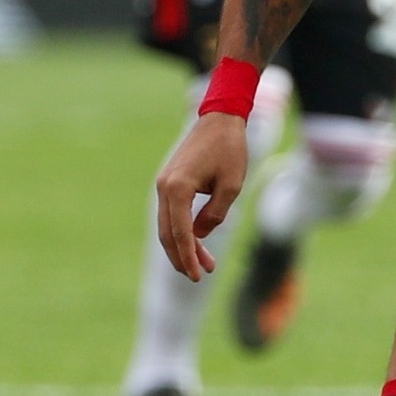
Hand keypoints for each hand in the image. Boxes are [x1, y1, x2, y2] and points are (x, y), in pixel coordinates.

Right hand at [154, 113, 248, 279]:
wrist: (220, 119)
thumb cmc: (230, 150)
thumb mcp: (231, 186)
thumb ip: (215, 214)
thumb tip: (199, 236)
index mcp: (178, 188)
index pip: (180, 233)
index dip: (188, 257)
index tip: (197, 275)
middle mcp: (164, 187)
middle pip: (167, 233)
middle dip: (182, 257)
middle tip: (199, 275)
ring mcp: (163, 184)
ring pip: (167, 225)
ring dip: (182, 246)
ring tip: (203, 263)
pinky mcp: (169, 181)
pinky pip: (171, 213)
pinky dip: (181, 229)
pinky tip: (197, 240)